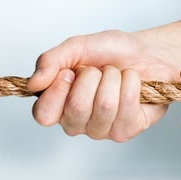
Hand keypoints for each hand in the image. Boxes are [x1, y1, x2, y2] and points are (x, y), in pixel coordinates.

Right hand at [28, 30, 178, 140]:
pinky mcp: (124, 132)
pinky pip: (126, 107)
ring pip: (104, 106)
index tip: (70, 71)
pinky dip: (131, 85)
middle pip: (76, 108)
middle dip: (91, 78)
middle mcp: (75, 122)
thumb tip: (33, 83)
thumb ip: (50, 61)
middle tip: (98, 70)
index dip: (57, 92)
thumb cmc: (110, 52)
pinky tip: (131, 84)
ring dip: (113, 79)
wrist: (146, 53)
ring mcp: (99, 130)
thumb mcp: (76, 47)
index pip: (43, 115)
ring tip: (116, 75)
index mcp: (57, 103)